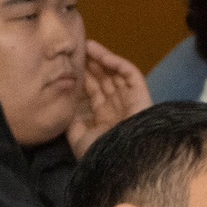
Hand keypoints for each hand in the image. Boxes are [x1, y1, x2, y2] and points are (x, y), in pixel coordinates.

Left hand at [66, 41, 150, 156]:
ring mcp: (130, 101)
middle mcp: (118, 108)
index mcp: (105, 120)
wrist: (121, 160)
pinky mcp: (141, 95)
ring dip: (101, 59)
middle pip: (104, 81)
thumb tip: (65, 106)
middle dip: (90, 65)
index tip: (69, 65)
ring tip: (86, 46)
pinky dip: (116, 62)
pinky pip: (130, 74)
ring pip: (116, 74)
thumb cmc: (100, 154)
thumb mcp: (77, 138)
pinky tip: (100, 54)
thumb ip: (71, 122)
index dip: (83, 78)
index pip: (94, 93)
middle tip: (76, 50)